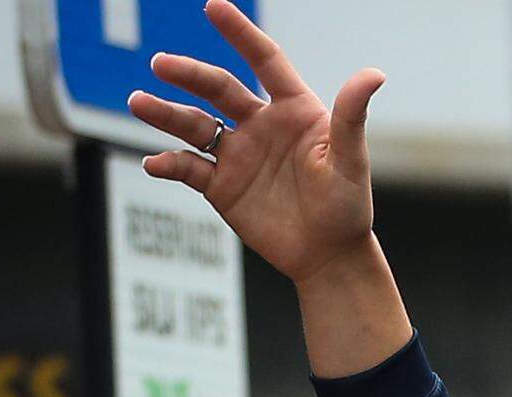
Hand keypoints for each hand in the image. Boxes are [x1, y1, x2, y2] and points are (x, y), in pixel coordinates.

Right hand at [131, 3, 381, 284]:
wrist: (330, 256)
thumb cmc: (348, 207)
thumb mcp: (350, 160)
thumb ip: (351, 116)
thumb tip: (374, 73)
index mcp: (293, 110)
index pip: (264, 60)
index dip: (240, 33)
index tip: (214, 6)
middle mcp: (260, 125)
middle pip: (218, 89)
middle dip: (189, 74)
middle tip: (161, 64)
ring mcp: (238, 154)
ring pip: (194, 124)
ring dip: (165, 114)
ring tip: (138, 102)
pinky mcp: (221, 185)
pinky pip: (188, 168)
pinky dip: (169, 164)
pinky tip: (154, 164)